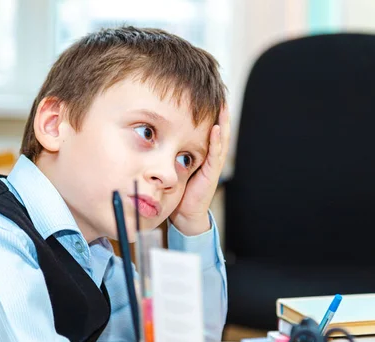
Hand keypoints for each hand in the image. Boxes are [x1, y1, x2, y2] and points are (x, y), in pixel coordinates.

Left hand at [170, 105, 230, 235]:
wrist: (184, 214)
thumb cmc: (178, 191)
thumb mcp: (172, 166)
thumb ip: (168, 152)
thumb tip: (150, 135)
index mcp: (201, 154)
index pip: (206, 129)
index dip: (209, 113)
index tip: (207, 95)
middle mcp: (209, 157)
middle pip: (218, 130)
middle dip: (220, 113)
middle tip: (221, 94)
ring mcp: (212, 165)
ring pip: (220, 139)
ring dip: (222, 122)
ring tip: (223, 106)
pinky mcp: (211, 173)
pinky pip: (215, 154)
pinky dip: (216, 141)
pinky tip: (216, 129)